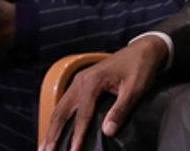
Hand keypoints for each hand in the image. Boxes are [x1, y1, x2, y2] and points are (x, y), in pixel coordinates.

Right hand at [39, 35, 167, 150]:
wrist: (145, 48)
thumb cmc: (141, 66)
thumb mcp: (135, 88)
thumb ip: (121, 110)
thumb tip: (107, 131)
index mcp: (92, 81)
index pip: (82, 115)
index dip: (77, 135)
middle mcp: (80, 81)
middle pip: (61, 112)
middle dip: (53, 135)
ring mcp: (79, 81)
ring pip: (59, 108)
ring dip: (51, 129)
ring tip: (44, 148)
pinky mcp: (82, 83)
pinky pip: (65, 104)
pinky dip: (58, 119)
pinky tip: (55, 131)